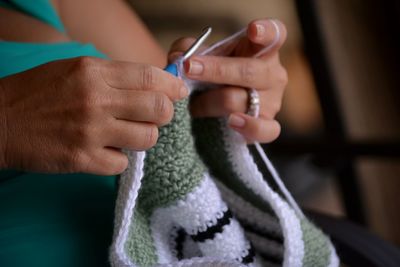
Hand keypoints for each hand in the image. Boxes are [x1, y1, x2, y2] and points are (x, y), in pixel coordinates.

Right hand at [0, 57, 185, 174]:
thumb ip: (114, 76)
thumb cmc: (38, 93)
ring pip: (147, 138)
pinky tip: (106, 151)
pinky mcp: (82, 159)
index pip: (150, 77)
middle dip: (165, 113)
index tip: (179, 91)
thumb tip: (154, 84)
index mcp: (94, 72)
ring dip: (143, 137)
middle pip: (158, 108)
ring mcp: (90, 131)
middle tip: (156, 116)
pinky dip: (120, 158)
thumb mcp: (75, 70)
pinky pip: (123, 162)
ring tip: (127, 134)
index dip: (172, 85)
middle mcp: (95, 99)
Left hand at [168, 19, 287, 142]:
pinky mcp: (267, 124)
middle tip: (189, 69)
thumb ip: (187, 49)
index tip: (252, 30)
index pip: (274, 34)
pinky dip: (249, 126)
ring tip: (194, 105)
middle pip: (248, 71)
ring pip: (240, 100)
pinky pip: (265, 130)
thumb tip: (179, 57)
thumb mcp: (199, 55)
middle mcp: (272, 74)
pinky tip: (232, 122)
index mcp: (261, 49)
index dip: (265, 31)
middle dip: (216, 70)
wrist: (215, 105)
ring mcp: (272, 101)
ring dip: (210, 102)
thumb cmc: (211, 74)